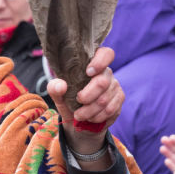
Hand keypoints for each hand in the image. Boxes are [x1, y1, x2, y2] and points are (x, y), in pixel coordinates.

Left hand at [50, 46, 123, 164]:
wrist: (79, 120)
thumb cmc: (69, 101)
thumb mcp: (58, 95)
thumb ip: (55, 88)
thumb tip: (61, 85)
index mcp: (92, 64)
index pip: (106, 54)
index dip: (100, 62)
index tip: (88, 72)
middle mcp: (106, 73)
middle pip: (102, 82)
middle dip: (87, 96)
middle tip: (78, 102)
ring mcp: (115, 86)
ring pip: (105, 100)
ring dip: (90, 111)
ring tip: (80, 115)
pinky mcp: (119, 100)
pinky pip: (110, 110)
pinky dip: (97, 117)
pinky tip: (91, 118)